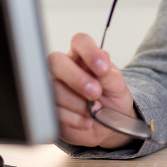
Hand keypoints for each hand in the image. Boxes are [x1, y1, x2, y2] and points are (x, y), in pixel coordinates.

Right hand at [47, 33, 137, 148]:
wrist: (108, 125)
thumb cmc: (111, 98)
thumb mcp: (116, 85)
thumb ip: (109, 73)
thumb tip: (102, 58)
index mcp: (82, 57)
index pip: (80, 41)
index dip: (89, 51)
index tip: (103, 69)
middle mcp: (65, 69)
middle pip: (56, 61)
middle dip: (77, 79)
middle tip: (95, 93)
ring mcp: (54, 88)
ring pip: (53, 89)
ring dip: (77, 103)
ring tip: (94, 110)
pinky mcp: (49, 109)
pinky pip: (53, 111)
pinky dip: (73, 118)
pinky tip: (86, 121)